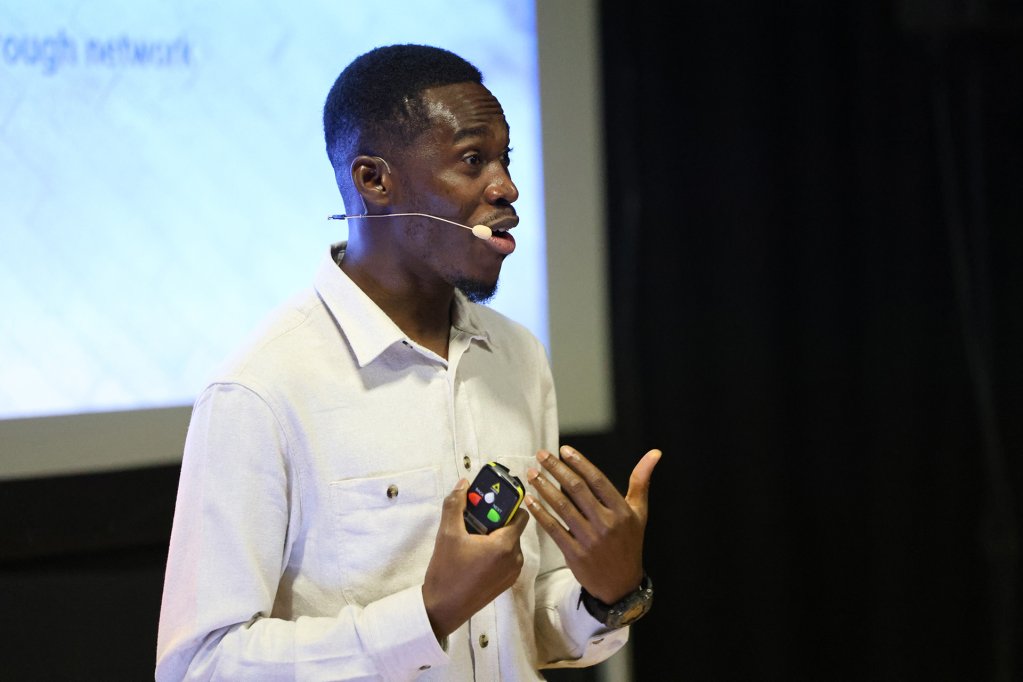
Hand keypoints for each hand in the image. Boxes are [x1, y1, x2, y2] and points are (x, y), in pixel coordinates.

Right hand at [422, 478, 529, 639]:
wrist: (443, 609)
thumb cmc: (446, 571)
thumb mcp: (447, 533)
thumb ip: (456, 504)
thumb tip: (463, 483)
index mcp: (506, 545)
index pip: (521, 514)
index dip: (507, 503)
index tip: (489, 499)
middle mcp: (516, 558)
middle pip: (513, 527)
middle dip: (495, 519)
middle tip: (473, 517)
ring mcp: (513, 573)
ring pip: (509, 543)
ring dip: (494, 535)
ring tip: (471, 536)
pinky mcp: (507, 583)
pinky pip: (507, 557)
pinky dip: (495, 550)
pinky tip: (474, 553)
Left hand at [525, 446, 660, 603]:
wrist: (622, 584)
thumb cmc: (629, 543)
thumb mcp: (640, 512)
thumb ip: (641, 481)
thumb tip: (654, 453)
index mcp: (621, 511)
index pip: (598, 480)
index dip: (580, 463)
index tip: (564, 450)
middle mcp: (606, 523)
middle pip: (577, 490)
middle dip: (556, 469)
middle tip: (541, 455)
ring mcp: (589, 539)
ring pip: (563, 507)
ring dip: (544, 488)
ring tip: (532, 474)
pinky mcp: (574, 553)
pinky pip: (554, 529)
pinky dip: (541, 513)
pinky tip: (530, 500)